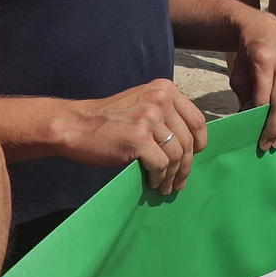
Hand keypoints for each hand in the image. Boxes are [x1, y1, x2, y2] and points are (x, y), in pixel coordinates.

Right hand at [65, 79, 208, 195]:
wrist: (75, 125)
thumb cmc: (109, 120)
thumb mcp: (142, 104)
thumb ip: (166, 115)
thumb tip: (192, 144)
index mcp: (165, 89)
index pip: (197, 120)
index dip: (200, 143)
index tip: (195, 157)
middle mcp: (160, 100)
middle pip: (188, 141)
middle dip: (186, 166)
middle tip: (180, 182)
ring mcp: (149, 118)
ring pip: (176, 155)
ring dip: (173, 176)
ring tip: (167, 187)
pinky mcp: (138, 138)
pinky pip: (161, 165)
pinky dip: (159, 178)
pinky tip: (154, 183)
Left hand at [231, 16, 275, 151]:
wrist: (264, 28)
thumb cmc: (248, 54)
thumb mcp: (238, 73)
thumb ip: (244, 96)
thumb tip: (252, 120)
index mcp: (263, 61)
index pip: (263, 98)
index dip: (259, 119)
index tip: (255, 134)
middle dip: (275, 128)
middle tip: (268, 145)